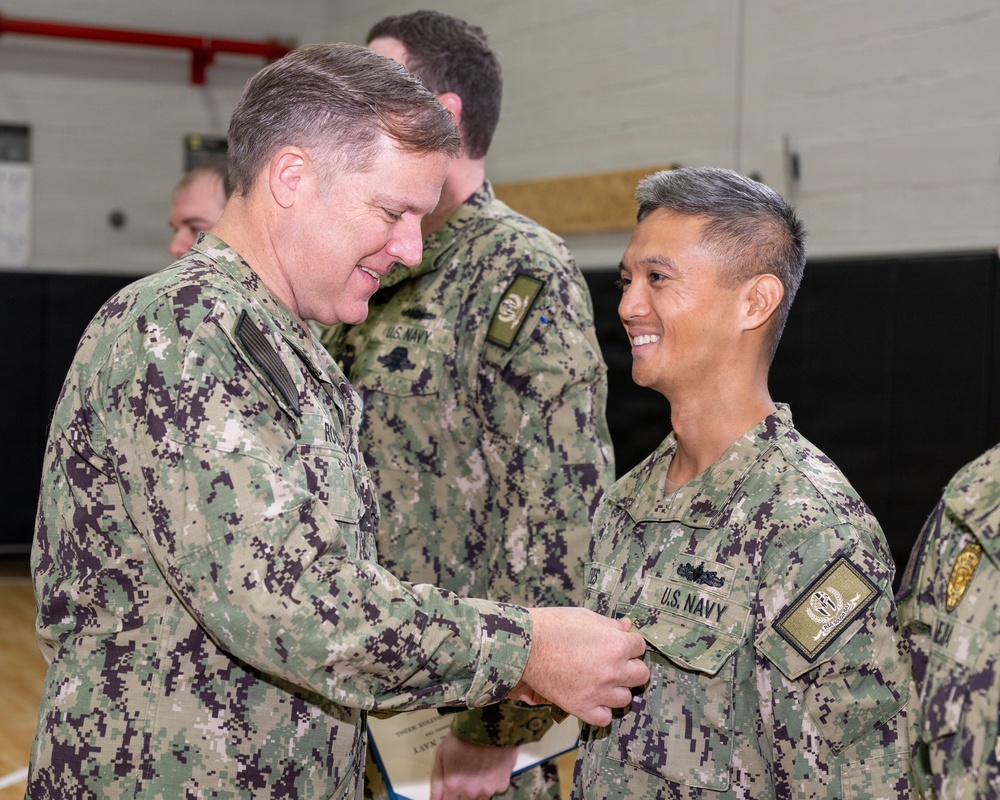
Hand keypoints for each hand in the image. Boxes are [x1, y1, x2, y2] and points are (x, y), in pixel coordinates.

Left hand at [429, 734, 517, 799]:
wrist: (490, 725)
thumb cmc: (462, 738)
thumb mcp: (441, 755)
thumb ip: (436, 781)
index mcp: (453, 786)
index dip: (449, 795)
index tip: (453, 785)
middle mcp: (470, 793)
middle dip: (462, 793)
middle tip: (465, 774)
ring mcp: (488, 790)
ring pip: (480, 798)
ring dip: (477, 789)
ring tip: (478, 770)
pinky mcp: (502, 785)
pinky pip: (494, 789)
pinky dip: (491, 782)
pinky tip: (490, 767)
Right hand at [510, 608, 647, 726]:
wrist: (524, 646)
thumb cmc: (553, 626)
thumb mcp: (585, 616)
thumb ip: (610, 624)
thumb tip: (627, 627)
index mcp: (616, 645)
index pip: (640, 646)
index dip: (629, 643)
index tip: (618, 644)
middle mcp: (612, 671)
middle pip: (641, 675)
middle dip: (630, 667)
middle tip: (614, 662)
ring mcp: (598, 692)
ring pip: (625, 698)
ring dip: (617, 689)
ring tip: (602, 681)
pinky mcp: (581, 707)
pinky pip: (605, 717)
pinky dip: (602, 710)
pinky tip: (594, 698)